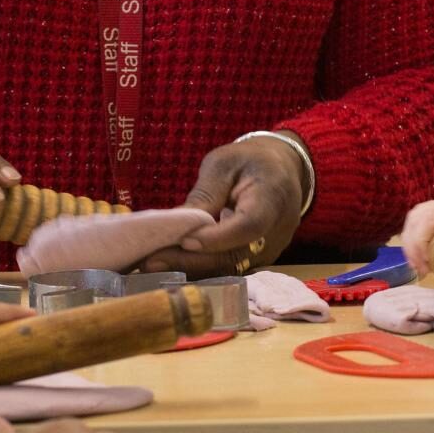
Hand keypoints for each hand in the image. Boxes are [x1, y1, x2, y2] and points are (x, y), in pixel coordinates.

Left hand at [136, 133, 310, 277]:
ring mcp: (268, 251)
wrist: (282, 172)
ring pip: (229, 269)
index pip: (249, 225)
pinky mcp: (255, 260)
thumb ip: (206, 194)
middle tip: (151, 261)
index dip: (217, 237)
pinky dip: (199, 269)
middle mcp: (275, 233)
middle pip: (235, 255)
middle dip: (191, 261)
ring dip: (190, 270)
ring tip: (152, 266)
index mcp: (272, 198)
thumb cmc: (250, 162)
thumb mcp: (225, 164)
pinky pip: (228, 269)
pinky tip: (170, 266)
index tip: (184, 241)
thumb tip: (175, 223)